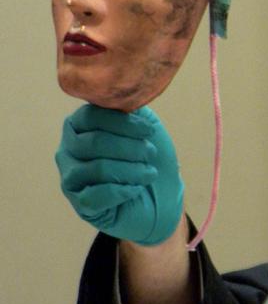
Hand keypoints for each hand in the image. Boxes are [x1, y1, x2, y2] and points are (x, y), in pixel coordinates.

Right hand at [56, 104, 183, 244]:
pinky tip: (136, 189)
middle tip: (151, 153)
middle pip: (94, 142)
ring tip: (150, 173)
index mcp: (80, 126)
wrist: (162, 197)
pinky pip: (97, 196)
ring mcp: (71, 178)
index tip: (149, 131)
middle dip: (130, 148)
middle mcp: (69, 150)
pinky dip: (123, 191)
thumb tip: (121, 98)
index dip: (123, 122)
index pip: (91, 116)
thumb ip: (130, 107)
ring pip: (98, 168)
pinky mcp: (81, 204)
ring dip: (132, 170)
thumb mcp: (145, 126)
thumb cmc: (150, 158)